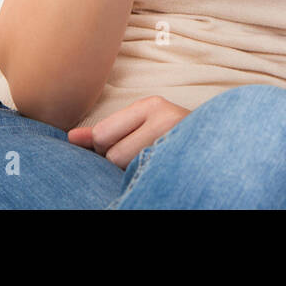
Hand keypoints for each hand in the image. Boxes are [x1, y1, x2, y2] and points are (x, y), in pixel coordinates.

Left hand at [67, 95, 191, 169]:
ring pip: (126, 169)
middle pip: (112, 155)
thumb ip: (106, 130)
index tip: (123, 145)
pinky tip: (153, 173)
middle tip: (140, 154)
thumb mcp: (140, 123)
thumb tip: (70, 138)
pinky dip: (141, 179)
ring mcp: (175, 144)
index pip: (101, 134)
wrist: (216, 146)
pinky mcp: (180, 165)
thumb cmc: (171, 134)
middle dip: (117, 161)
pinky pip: (142, 180)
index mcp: (152, 105)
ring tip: (149, 163)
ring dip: (130, 171)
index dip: (103, 147)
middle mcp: (166, 120)